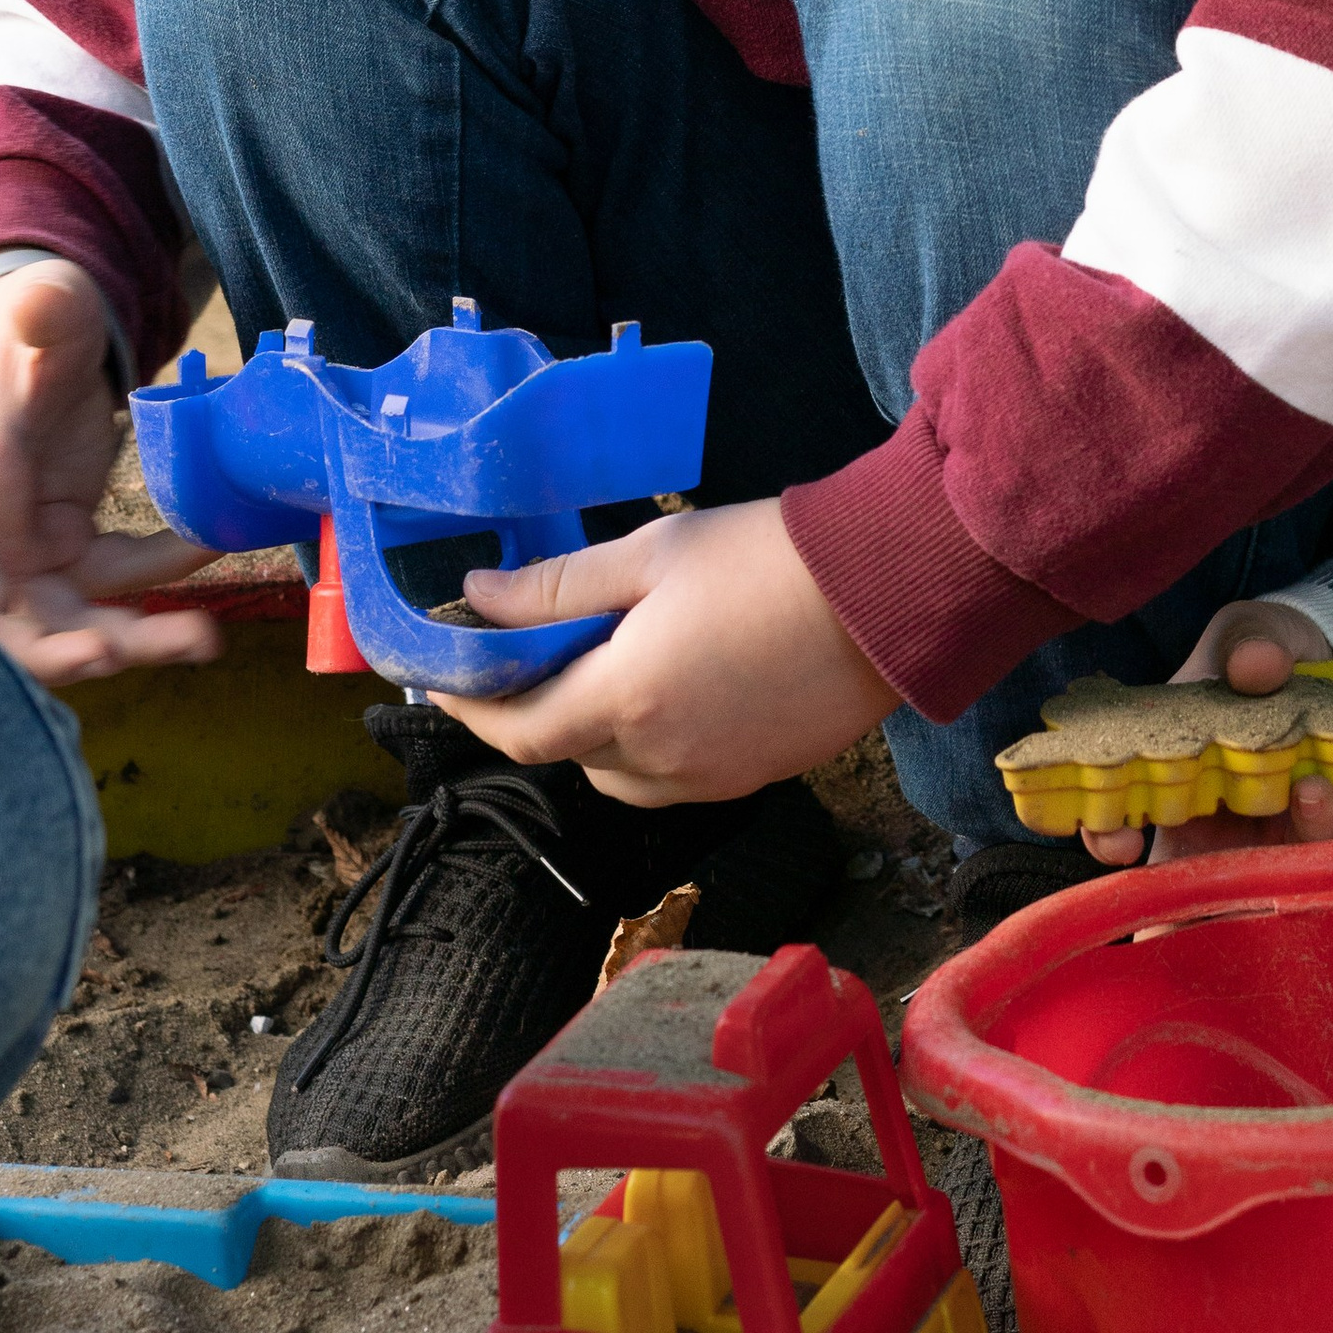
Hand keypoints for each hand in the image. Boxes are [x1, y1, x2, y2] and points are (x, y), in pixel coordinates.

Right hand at [0, 258, 219, 687]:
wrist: (54, 349)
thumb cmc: (35, 334)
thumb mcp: (43, 313)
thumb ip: (43, 312)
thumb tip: (39, 303)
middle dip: (45, 651)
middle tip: (102, 653)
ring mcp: (30, 558)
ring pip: (67, 625)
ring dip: (129, 641)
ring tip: (198, 637)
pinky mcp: (75, 558)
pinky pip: (119, 587)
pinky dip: (164, 584)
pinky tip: (211, 549)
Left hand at [434, 496, 896, 803]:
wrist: (887, 593)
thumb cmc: (768, 559)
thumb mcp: (650, 554)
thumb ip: (558, 586)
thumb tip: (478, 599)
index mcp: (625, 700)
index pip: (519, 731)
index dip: (472, 710)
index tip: (445, 679)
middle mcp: (662, 759)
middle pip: (569, 755)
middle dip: (542, 712)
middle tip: (540, 651)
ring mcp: (713, 777)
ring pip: (622, 776)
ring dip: (597, 735)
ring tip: (614, 667)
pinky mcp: (757, 777)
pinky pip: (678, 777)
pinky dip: (653, 744)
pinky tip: (678, 686)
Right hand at [1080, 594, 1332, 869]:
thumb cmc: (1267, 647)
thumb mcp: (1249, 630)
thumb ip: (1249, 641)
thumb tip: (1255, 665)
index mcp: (1170, 762)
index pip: (1116, 813)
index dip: (1106, 834)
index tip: (1120, 840)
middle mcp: (1211, 807)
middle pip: (1187, 864)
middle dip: (1201, 877)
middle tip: (1231, 856)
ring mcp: (1265, 823)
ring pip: (1265, 860)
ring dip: (1287, 834)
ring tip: (1313, 788)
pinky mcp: (1322, 821)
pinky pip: (1323, 839)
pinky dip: (1332, 822)